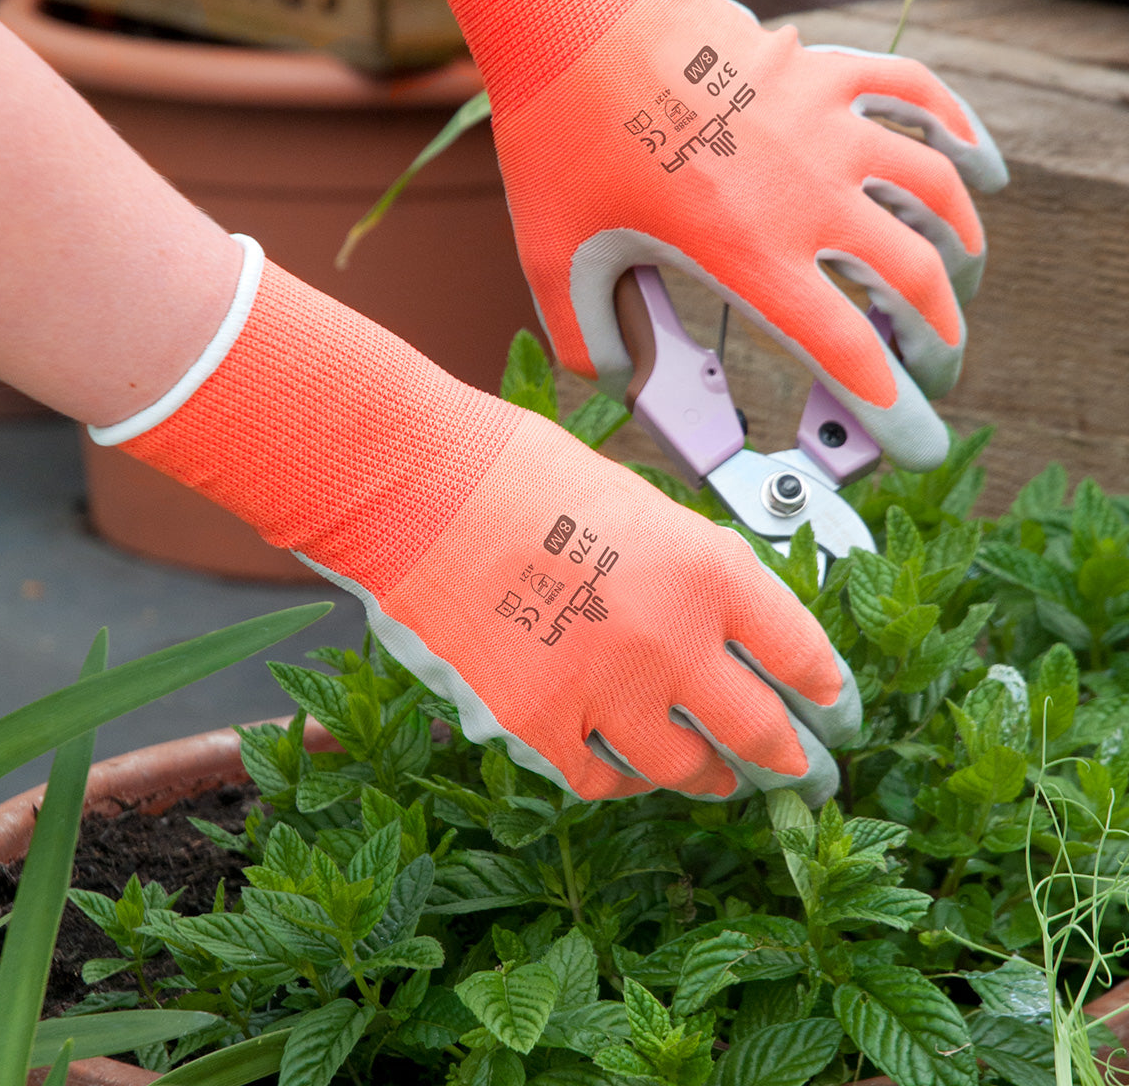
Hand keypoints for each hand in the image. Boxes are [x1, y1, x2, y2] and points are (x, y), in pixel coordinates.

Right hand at [107, 239, 857, 801]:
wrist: (417, 487)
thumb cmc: (515, 470)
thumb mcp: (637, 501)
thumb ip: (689, 567)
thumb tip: (718, 616)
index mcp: (708, 569)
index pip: (803, 652)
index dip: (828, 691)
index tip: (833, 708)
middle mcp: (674, 641)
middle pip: (761, 731)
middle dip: (790, 759)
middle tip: (801, 770)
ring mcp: (607, 692)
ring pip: (687, 770)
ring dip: (710, 778)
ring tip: (717, 778)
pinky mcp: (540, 727)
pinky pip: (602, 779)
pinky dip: (622, 778)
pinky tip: (627, 767)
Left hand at [492, 0, 1007, 470]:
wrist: (573, 24)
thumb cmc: (562, 142)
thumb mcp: (556, 263)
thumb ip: (589, 342)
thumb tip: (620, 383)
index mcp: (748, 254)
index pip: (847, 350)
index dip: (893, 409)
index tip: (921, 442)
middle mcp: (805, 193)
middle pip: (915, 279)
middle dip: (939, 339)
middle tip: (934, 367)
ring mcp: (825, 124)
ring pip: (937, 191)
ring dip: (961, 249)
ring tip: (958, 283)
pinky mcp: (824, 70)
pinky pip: (920, 96)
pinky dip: (962, 135)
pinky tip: (979, 167)